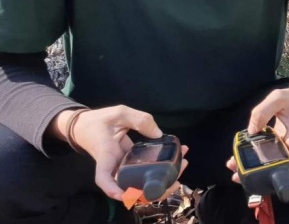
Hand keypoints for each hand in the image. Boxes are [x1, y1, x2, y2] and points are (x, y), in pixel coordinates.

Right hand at [53, 106, 187, 200]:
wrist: (85, 126)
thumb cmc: (98, 120)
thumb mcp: (119, 113)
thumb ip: (139, 120)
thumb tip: (158, 134)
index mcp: (106, 155)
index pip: (104, 177)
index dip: (113, 189)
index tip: (127, 195)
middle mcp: (115, 166)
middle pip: (131, 186)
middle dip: (153, 188)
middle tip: (176, 178)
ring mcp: (123, 167)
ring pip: (142, 181)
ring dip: (163, 178)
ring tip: (183, 163)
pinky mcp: (131, 164)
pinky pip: (146, 170)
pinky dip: (162, 167)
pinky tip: (178, 157)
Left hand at [226, 85, 288, 185]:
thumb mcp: (279, 97)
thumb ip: (263, 111)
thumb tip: (251, 132)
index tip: (281, 187)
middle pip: (280, 167)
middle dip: (261, 176)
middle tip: (238, 176)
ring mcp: (283, 145)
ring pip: (270, 162)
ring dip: (252, 168)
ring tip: (233, 169)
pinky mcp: (276, 141)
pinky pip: (265, 153)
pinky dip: (252, 156)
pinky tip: (237, 156)